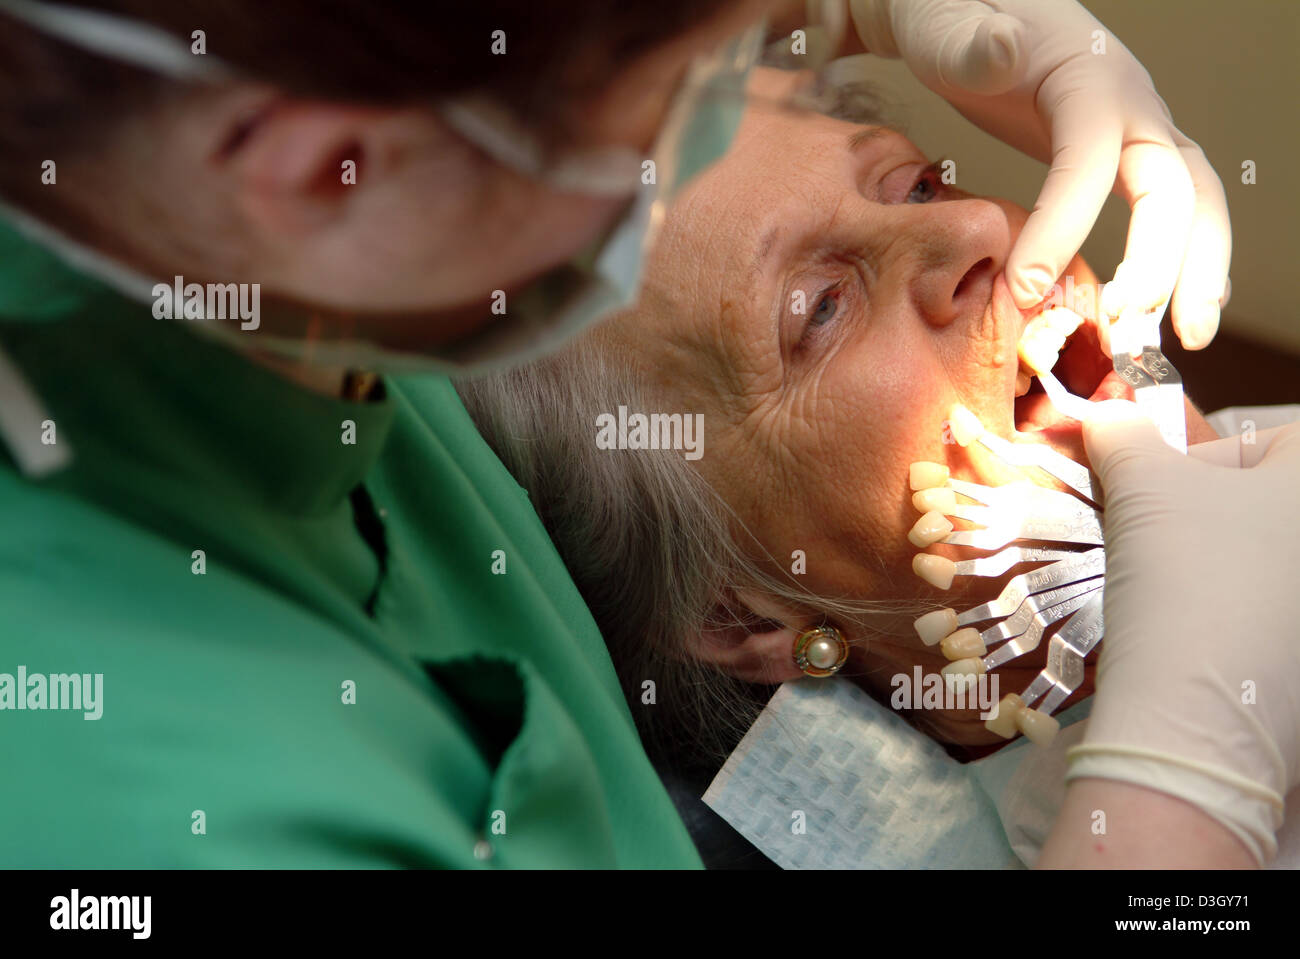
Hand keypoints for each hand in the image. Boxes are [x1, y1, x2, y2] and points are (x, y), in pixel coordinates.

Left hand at [848, 0, 1231, 348]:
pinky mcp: (1120, 157)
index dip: (1064, 225)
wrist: (961, 11)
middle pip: (1175, 183)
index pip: (1090, 157)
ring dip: (1196, 269)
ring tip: (1183, 338)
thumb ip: (968, 44)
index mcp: (1085, 75)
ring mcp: (1132, 131)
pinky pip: (1169, 210)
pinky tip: (1168, 312)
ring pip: (1191, 201)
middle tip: (1130, 327)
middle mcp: (1127, 103)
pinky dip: (1180, 260)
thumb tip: (1001, 48)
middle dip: (1165, 259)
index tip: (1024, 288)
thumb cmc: (946, 19)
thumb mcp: (944, 23)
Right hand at [1072, 401, 1299, 863]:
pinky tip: (1192, 634)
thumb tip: (1103, 412)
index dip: (1196, 461)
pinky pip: (1264, 614)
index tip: (1148, 494)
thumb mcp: (1143, 487)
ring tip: (1166, 589)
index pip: (1265, 440)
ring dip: (1212, 564)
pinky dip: (1228, 614)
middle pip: (1263, 503)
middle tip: (1152, 538)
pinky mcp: (1299, 658)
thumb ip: (1122, 434)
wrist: (1196, 712)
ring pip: (1260, 560)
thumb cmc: (1186, 577)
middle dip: (1202, 514)